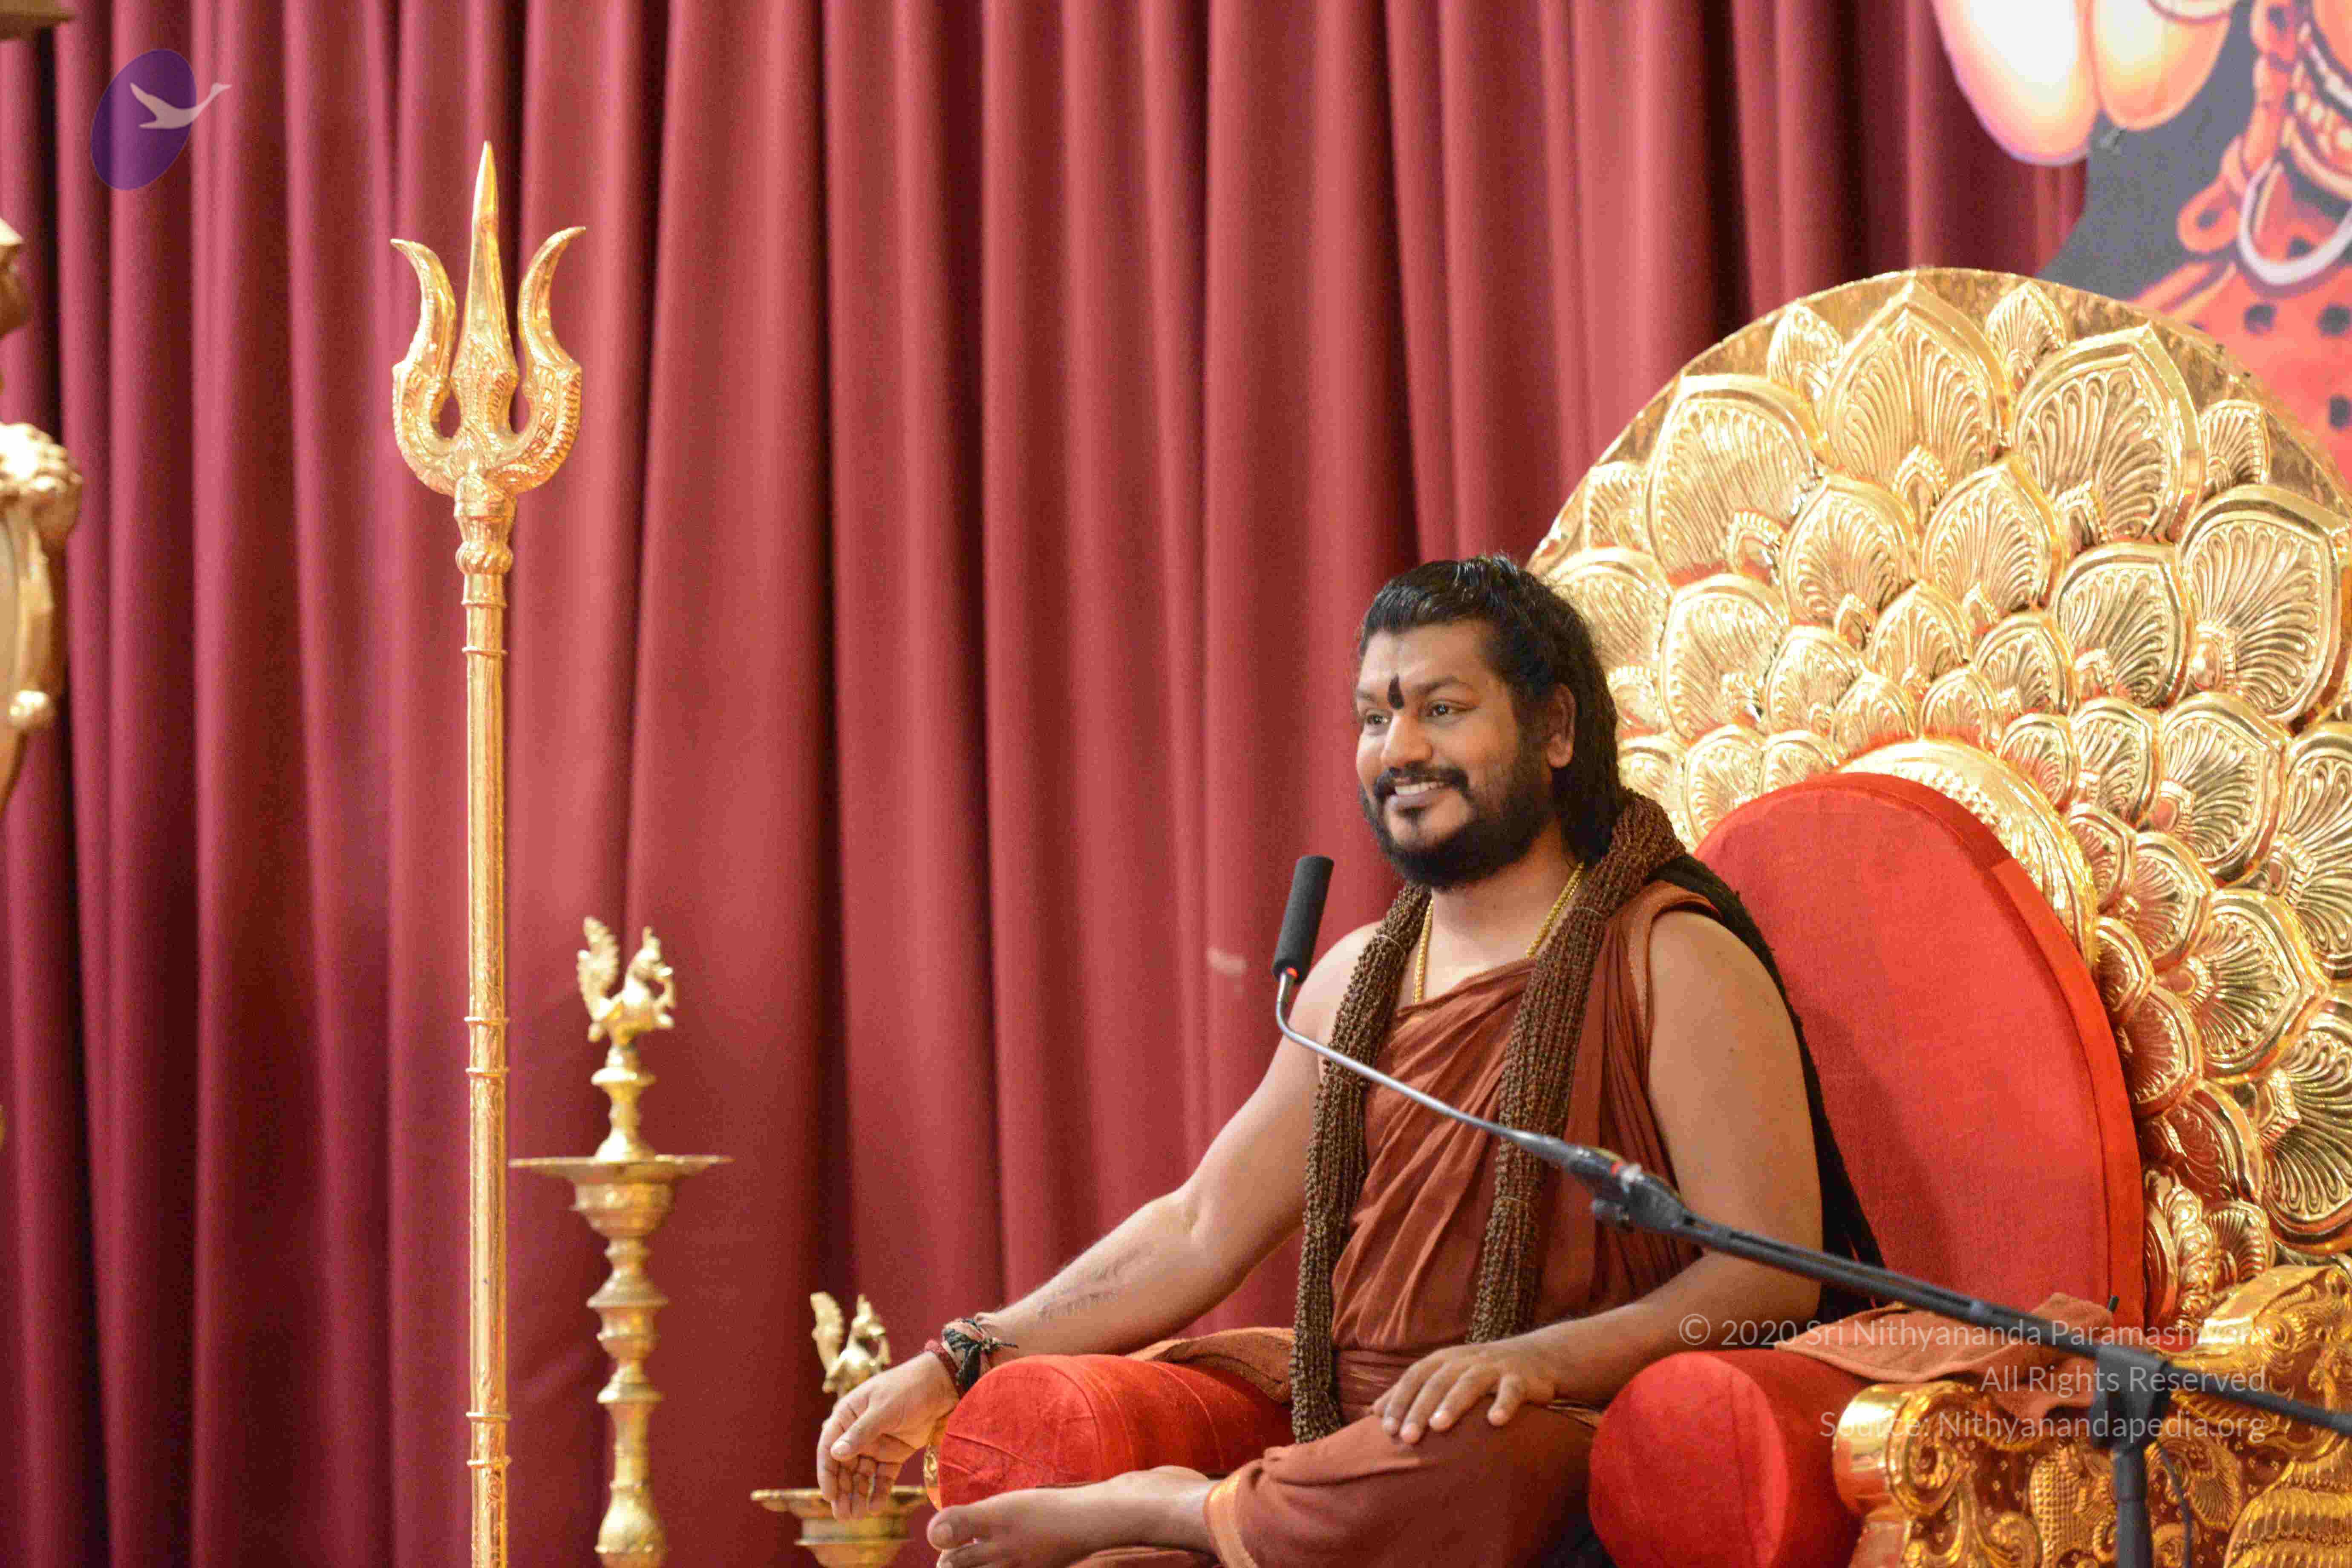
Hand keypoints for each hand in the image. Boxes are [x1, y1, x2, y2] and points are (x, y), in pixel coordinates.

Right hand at [815, 1355, 957, 1517]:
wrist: (942, 1385)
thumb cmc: (908, 1388)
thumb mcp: (884, 1409)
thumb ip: (861, 1432)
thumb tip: (835, 1453)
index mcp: (848, 1416)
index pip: (829, 1448)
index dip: (827, 1473)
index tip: (829, 1495)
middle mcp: (858, 1432)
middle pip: (844, 1467)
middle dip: (842, 1491)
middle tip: (842, 1515)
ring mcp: (877, 1444)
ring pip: (862, 1475)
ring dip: (858, 1495)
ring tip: (857, 1516)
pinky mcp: (895, 1454)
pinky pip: (883, 1477)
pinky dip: (879, 1492)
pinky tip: (876, 1507)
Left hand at [1371, 1334, 1564, 1443]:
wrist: (1535, 1357)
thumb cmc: (1479, 1373)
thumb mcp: (1444, 1376)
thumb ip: (1412, 1392)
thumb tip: (1374, 1412)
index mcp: (1443, 1360)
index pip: (1414, 1377)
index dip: (1399, 1400)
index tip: (1386, 1428)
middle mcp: (1465, 1360)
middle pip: (1438, 1382)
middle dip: (1420, 1408)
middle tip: (1407, 1438)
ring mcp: (1493, 1367)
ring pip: (1470, 1382)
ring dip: (1453, 1403)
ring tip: (1439, 1426)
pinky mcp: (1520, 1378)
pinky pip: (1512, 1390)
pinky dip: (1504, 1404)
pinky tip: (1495, 1421)